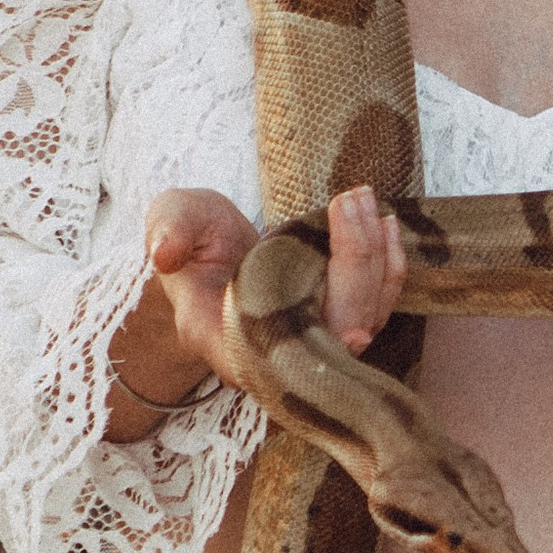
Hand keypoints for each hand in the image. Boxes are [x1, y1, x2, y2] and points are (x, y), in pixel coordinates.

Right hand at [104, 185, 407, 438]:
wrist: (208, 252)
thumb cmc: (189, 239)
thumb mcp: (171, 222)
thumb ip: (169, 231)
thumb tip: (163, 252)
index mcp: (231, 342)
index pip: (283, 349)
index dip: (315, 328)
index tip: (333, 288)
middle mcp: (279, 355)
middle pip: (337, 326)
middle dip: (352, 260)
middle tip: (349, 198)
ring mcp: (314, 342)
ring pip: (365, 316)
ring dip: (374, 256)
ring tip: (364, 199)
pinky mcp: (338, 321)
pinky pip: (377, 305)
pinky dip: (389, 266)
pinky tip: (387, 225)